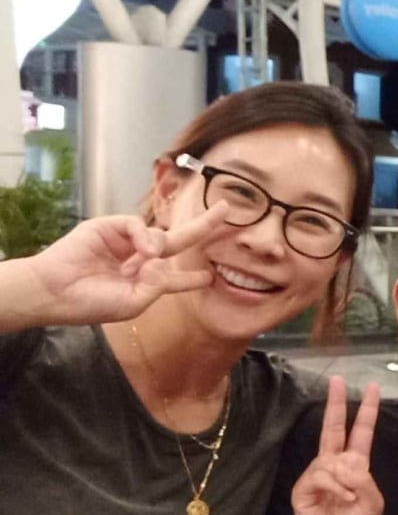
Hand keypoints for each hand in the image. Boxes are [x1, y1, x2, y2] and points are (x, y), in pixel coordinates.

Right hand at [13, 202, 232, 325]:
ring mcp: (125, 242)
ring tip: (140, 263)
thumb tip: (164, 260)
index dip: (192, 278)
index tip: (209, 277)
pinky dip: (144, 236)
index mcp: (145, 282)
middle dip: (202, 227)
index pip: (174, 278)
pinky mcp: (109, 227)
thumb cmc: (92, 303)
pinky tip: (141, 251)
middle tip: (225, 211)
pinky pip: (138, 225)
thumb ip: (157, 285)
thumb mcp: (133, 303)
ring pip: (159, 234)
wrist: (56, 292)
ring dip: (158, 247)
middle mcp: (138, 260)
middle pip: (179, 242)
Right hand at [291, 377, 383, 514]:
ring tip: (350, 499)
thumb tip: (347, 465)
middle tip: (337, 380)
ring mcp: (317, 475)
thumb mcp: (373, 503)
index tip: (373, 387)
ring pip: (331, 460)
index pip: (361, 432)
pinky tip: (342, 498)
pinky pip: (320, 476)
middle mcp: (335, 464)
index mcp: (356, 465)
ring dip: (344, 478)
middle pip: (333, 428)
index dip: (366, 411)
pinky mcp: (303, 488)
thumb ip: (365, 482)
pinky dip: (334, 486)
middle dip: (335, 404)